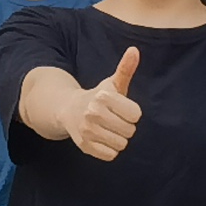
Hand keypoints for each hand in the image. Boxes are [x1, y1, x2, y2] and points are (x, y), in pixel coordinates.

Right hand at [68, 47, 143, 161]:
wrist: (69, 110)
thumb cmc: (98, 97)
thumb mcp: (112, 83)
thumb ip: (125, 68)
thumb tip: (135, 50)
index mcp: (103, 96)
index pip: (136, 115)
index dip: (132, 113)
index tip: (122, 109)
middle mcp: (93, 113)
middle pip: (130, 131)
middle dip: (126, 126)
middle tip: (114, 120)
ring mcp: (87, 130)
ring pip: (121, 144)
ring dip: (118, 138)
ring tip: (108, 129)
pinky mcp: (84, 146)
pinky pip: (111, 155)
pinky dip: (110, 150)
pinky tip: (103, 139)